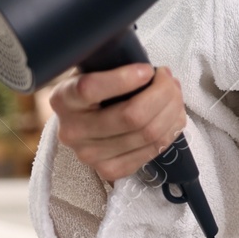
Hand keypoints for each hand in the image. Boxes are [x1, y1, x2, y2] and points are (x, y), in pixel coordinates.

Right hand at [50, 63, 186, 182]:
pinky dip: (171, 129)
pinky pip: (152, 149)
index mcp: (63, 99)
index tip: (147, 69)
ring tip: (174, 93)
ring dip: (172, 109)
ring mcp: (90, 155)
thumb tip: (155, 73)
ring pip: (148, 133)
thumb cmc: (96, 89)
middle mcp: (73, 131)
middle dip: (163, 92)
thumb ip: (115, 67)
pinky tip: (173, 115)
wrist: (82, 122)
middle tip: (168, 78)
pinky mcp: (110, 170)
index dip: (125, 78)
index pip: (90, 88)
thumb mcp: (94, 70)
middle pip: (132, 116)